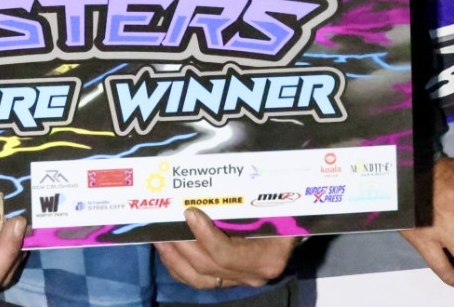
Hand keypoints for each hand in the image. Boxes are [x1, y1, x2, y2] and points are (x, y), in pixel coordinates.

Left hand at [153, 207, 298, 290]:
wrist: (295, 226)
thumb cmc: (286, 209)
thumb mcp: (277, 202)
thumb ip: (256, 195)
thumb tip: (228, 173)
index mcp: (267, 257)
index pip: (227, 254)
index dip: (205, 236)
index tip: (190, 213)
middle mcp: (252, 274)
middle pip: (209, 266)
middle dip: (182, 245)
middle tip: (164, 223)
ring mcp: (238, 280)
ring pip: (198, 278)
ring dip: (174, 258)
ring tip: (158, 237)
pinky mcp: (226, 280)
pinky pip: (197, 279)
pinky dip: (178, 266)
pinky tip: (166, 248)